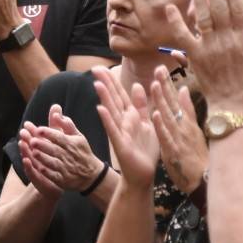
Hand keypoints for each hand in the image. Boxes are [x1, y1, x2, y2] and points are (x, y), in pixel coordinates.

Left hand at [20, 104, 105, 194]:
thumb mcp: (78, 136)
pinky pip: (54, 175)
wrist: (92, 175)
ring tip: (33, 152)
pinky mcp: (63, 179)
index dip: (49, 133)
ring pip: (53, 163)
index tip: (38, 129)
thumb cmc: (82, 152)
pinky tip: (37, 167)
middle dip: (43, 145)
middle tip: (32, 140)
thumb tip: (56, 113)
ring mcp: (66, 169)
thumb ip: (67, 124)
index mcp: (72, 144)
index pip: (59, 137)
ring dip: (43, 158)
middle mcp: (69, 156)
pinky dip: (46, 172)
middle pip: (54, 150)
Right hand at [93, 67, 158, 188]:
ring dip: (104, 98)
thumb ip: (142, 105)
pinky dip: (107, 119)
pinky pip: (113, 130)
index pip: (121, 94)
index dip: (112, 81)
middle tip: (94, 68)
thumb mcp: (148, 123)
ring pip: (112, 111)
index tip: (102, 67)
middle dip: (105, 84)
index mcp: (132, 116)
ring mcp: (120, 132)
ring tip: (96, 84)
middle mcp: (124, 122)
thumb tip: (136, 85)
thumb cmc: (145, 151)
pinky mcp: (121, 144)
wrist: (143, 175)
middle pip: (114, 99)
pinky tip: (100, 109)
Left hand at [148, 67, 205, 193]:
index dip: (168, 84)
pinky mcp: (174, 151)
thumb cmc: (197, 155)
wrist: (203, 180)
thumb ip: (188, 109)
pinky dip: (161, 126)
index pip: (176, 99)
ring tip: (154, 85)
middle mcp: (183, 127)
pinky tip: (155, 114)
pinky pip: (166, 137)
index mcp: (186, 122)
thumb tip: (183, 89)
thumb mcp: (194, 130)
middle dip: (164, 86)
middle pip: (172, 104)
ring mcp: (179, 138)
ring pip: (168, 117)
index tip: (161, 67)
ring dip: (161, 101)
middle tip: (158, 68)